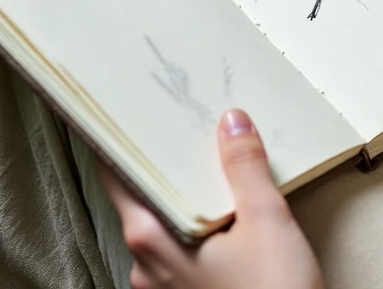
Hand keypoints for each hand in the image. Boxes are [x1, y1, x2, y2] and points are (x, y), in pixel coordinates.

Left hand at [99, 110, 323, 288]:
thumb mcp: (266, 221)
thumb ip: (245, 167)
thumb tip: (232, 122)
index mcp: (150, 238)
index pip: (116, 176)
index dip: (120, 141)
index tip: (123, 111)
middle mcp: (145, 266)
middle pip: (141, 197)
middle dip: (163, 163)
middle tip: (182, 126)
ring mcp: (162, 288)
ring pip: (162, 225)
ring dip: (183, 196)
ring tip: (210, 164)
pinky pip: (179, 249)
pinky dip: (195, 225)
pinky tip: (224, 212)